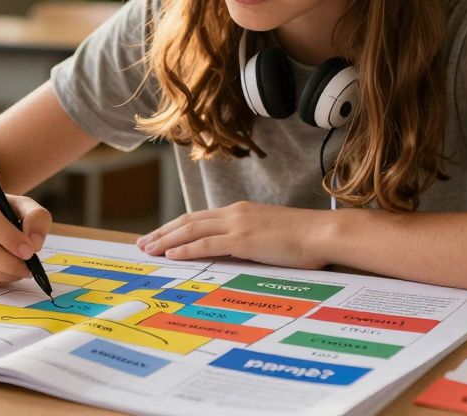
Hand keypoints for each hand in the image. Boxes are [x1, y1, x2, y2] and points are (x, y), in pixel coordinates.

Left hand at [136, 201, 331, 269]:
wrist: (324, 233)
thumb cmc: (304, 238)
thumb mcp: (270, 235)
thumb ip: (250, 240)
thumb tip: (234, 253)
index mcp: (240, 211)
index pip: (199, 217)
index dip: (175, 227)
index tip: (159, 236)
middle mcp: (234, 213)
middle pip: (188, 220)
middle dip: (163, 232)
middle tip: (143, 243)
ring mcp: (238, 224)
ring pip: (192, 230)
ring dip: (167, 240)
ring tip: (149, 249)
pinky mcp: (243, 239)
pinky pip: (207, 244)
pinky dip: (186, 249)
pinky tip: (172, 255)